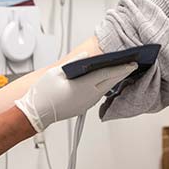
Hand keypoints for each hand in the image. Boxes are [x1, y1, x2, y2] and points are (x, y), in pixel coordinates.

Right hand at [14, 53, 136, 132]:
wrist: (36, 112)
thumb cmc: (44, 93)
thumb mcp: (57, 73)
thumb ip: (74, 63)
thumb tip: (86, 56)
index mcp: (84, 86)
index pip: (107, 74)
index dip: (121, 67)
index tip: (132, 62)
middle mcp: (88, 96)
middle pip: (110, 82)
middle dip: (122, 73)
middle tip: (132, 65)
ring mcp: (87, 103)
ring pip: (105, 89)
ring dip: (113, 80)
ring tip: (119, 70)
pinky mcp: (83, 107)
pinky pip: (98, 95)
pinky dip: (104, 86)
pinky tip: (104, 81)